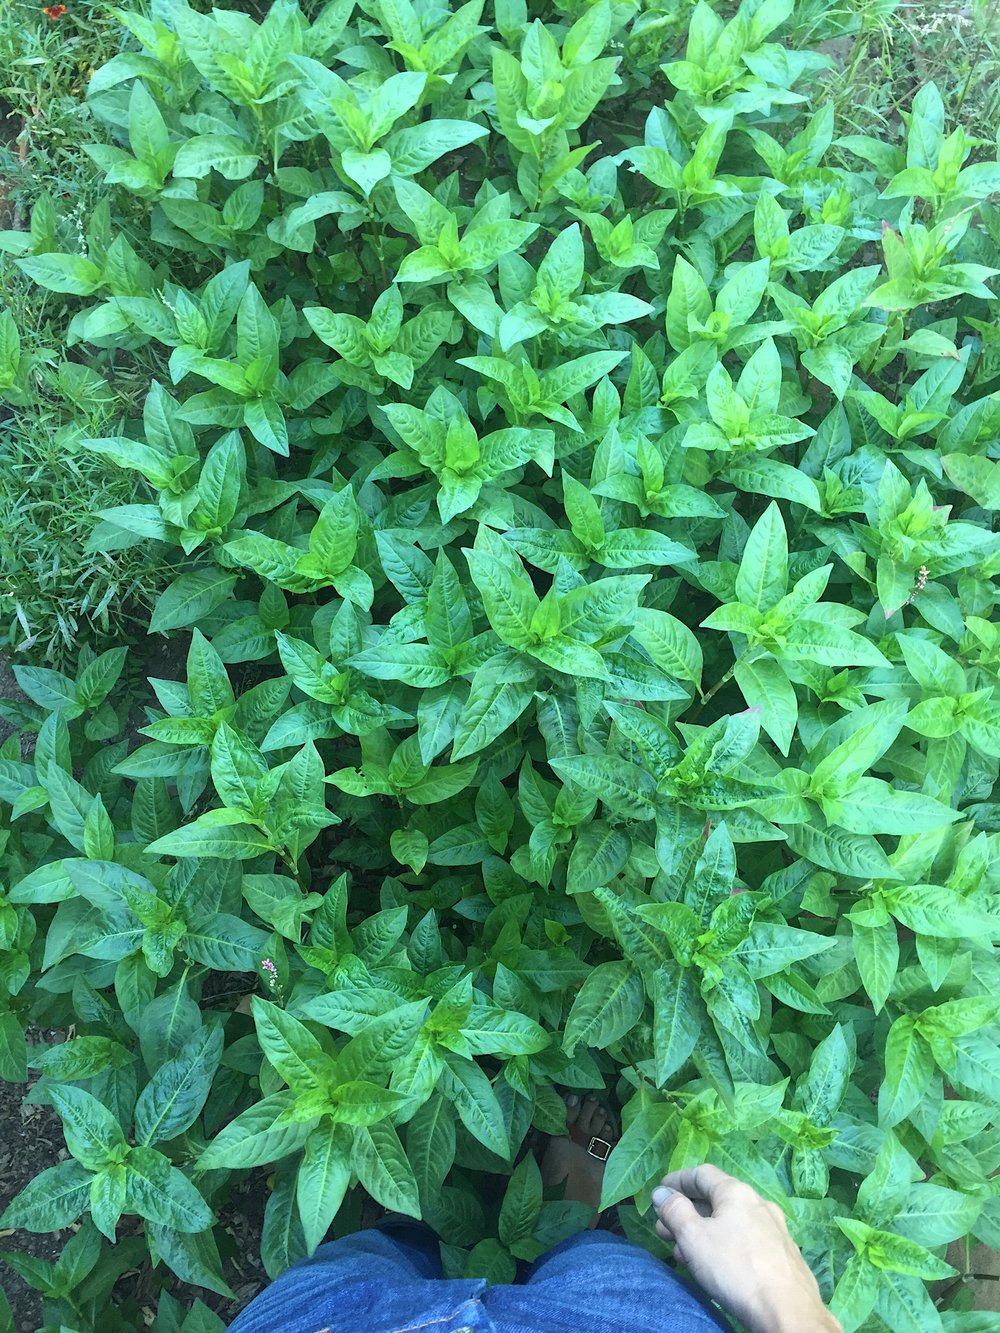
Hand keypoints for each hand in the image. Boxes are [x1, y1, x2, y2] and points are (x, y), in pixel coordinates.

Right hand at [651, 1164, 841, 1332]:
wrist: (788, 1311)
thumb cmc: (735, 1268)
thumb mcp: (694, 1238)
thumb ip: (674, 1211)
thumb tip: (662, 1192)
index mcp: (737, 1192)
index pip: (702, 1174)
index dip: (678, 1181)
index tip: (660, 1192)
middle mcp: (759, 1203)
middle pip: (716, 1199)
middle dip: (687, 1213)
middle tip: (665, 1230)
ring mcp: (775, 1229)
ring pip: (731, 1222)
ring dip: (704, 1232)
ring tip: (684, 1253)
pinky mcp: (784, 1254)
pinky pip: (746, 1240)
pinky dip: (725, 1244)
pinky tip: (716, 1266)